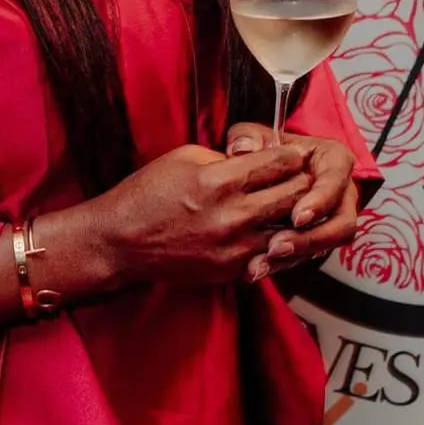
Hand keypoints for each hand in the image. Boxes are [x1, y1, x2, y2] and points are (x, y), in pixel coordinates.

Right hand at [91, 142, 313, 289]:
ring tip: (295, 206)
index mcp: (220, 180)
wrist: (120, 242)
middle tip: (303, 177)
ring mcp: (234, 247)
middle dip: (302, 182)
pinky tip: (275, 231)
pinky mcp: (231, 270)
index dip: (291, 155)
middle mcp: (232, 215)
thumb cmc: (147, 194)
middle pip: (294, 195)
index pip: (280, 163)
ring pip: (290, 229)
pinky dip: (278, 242)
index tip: (293, 154)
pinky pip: (270, 255)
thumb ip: (225, 157)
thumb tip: (255, 156)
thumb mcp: (184, 157)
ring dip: (295, 216)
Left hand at [224, 123, 358, 281]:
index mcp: (333, 160)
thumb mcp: (254, 135)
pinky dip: (283, 265)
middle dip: (310, 238)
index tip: (298, 215)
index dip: (321, 200)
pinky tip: (256, 268)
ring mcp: (331, 217)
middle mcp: (340, 191)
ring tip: (264, 261)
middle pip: (341, 222)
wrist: (265, 172)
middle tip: (277, 246)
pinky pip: (308, 255)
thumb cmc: (266, 150)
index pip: (337, 178)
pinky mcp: (316, 238)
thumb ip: (246, 138)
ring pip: (328, 245)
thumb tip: (241, 149)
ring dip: (298, 255)